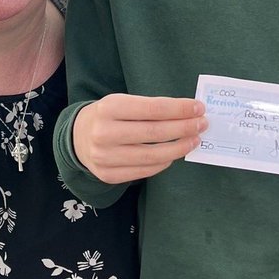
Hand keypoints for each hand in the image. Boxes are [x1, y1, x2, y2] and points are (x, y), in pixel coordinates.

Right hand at [73, 94, 207, 182]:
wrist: (76, 137)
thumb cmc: (107, 116)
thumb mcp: (122, 103)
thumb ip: (150, 108)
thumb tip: (188, 114)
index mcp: (109, 108)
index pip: (153, 109)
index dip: (179, 109)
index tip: (199, 109)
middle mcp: (104, 133)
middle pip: (155, 133)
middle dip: (184, 128)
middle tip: (202, 125)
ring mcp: (104, 157)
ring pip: (152, 156)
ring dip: (179, 148)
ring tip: (194, 140)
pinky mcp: (108, 175)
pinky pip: (145, 171)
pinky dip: (164, 163)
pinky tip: (174, 154)